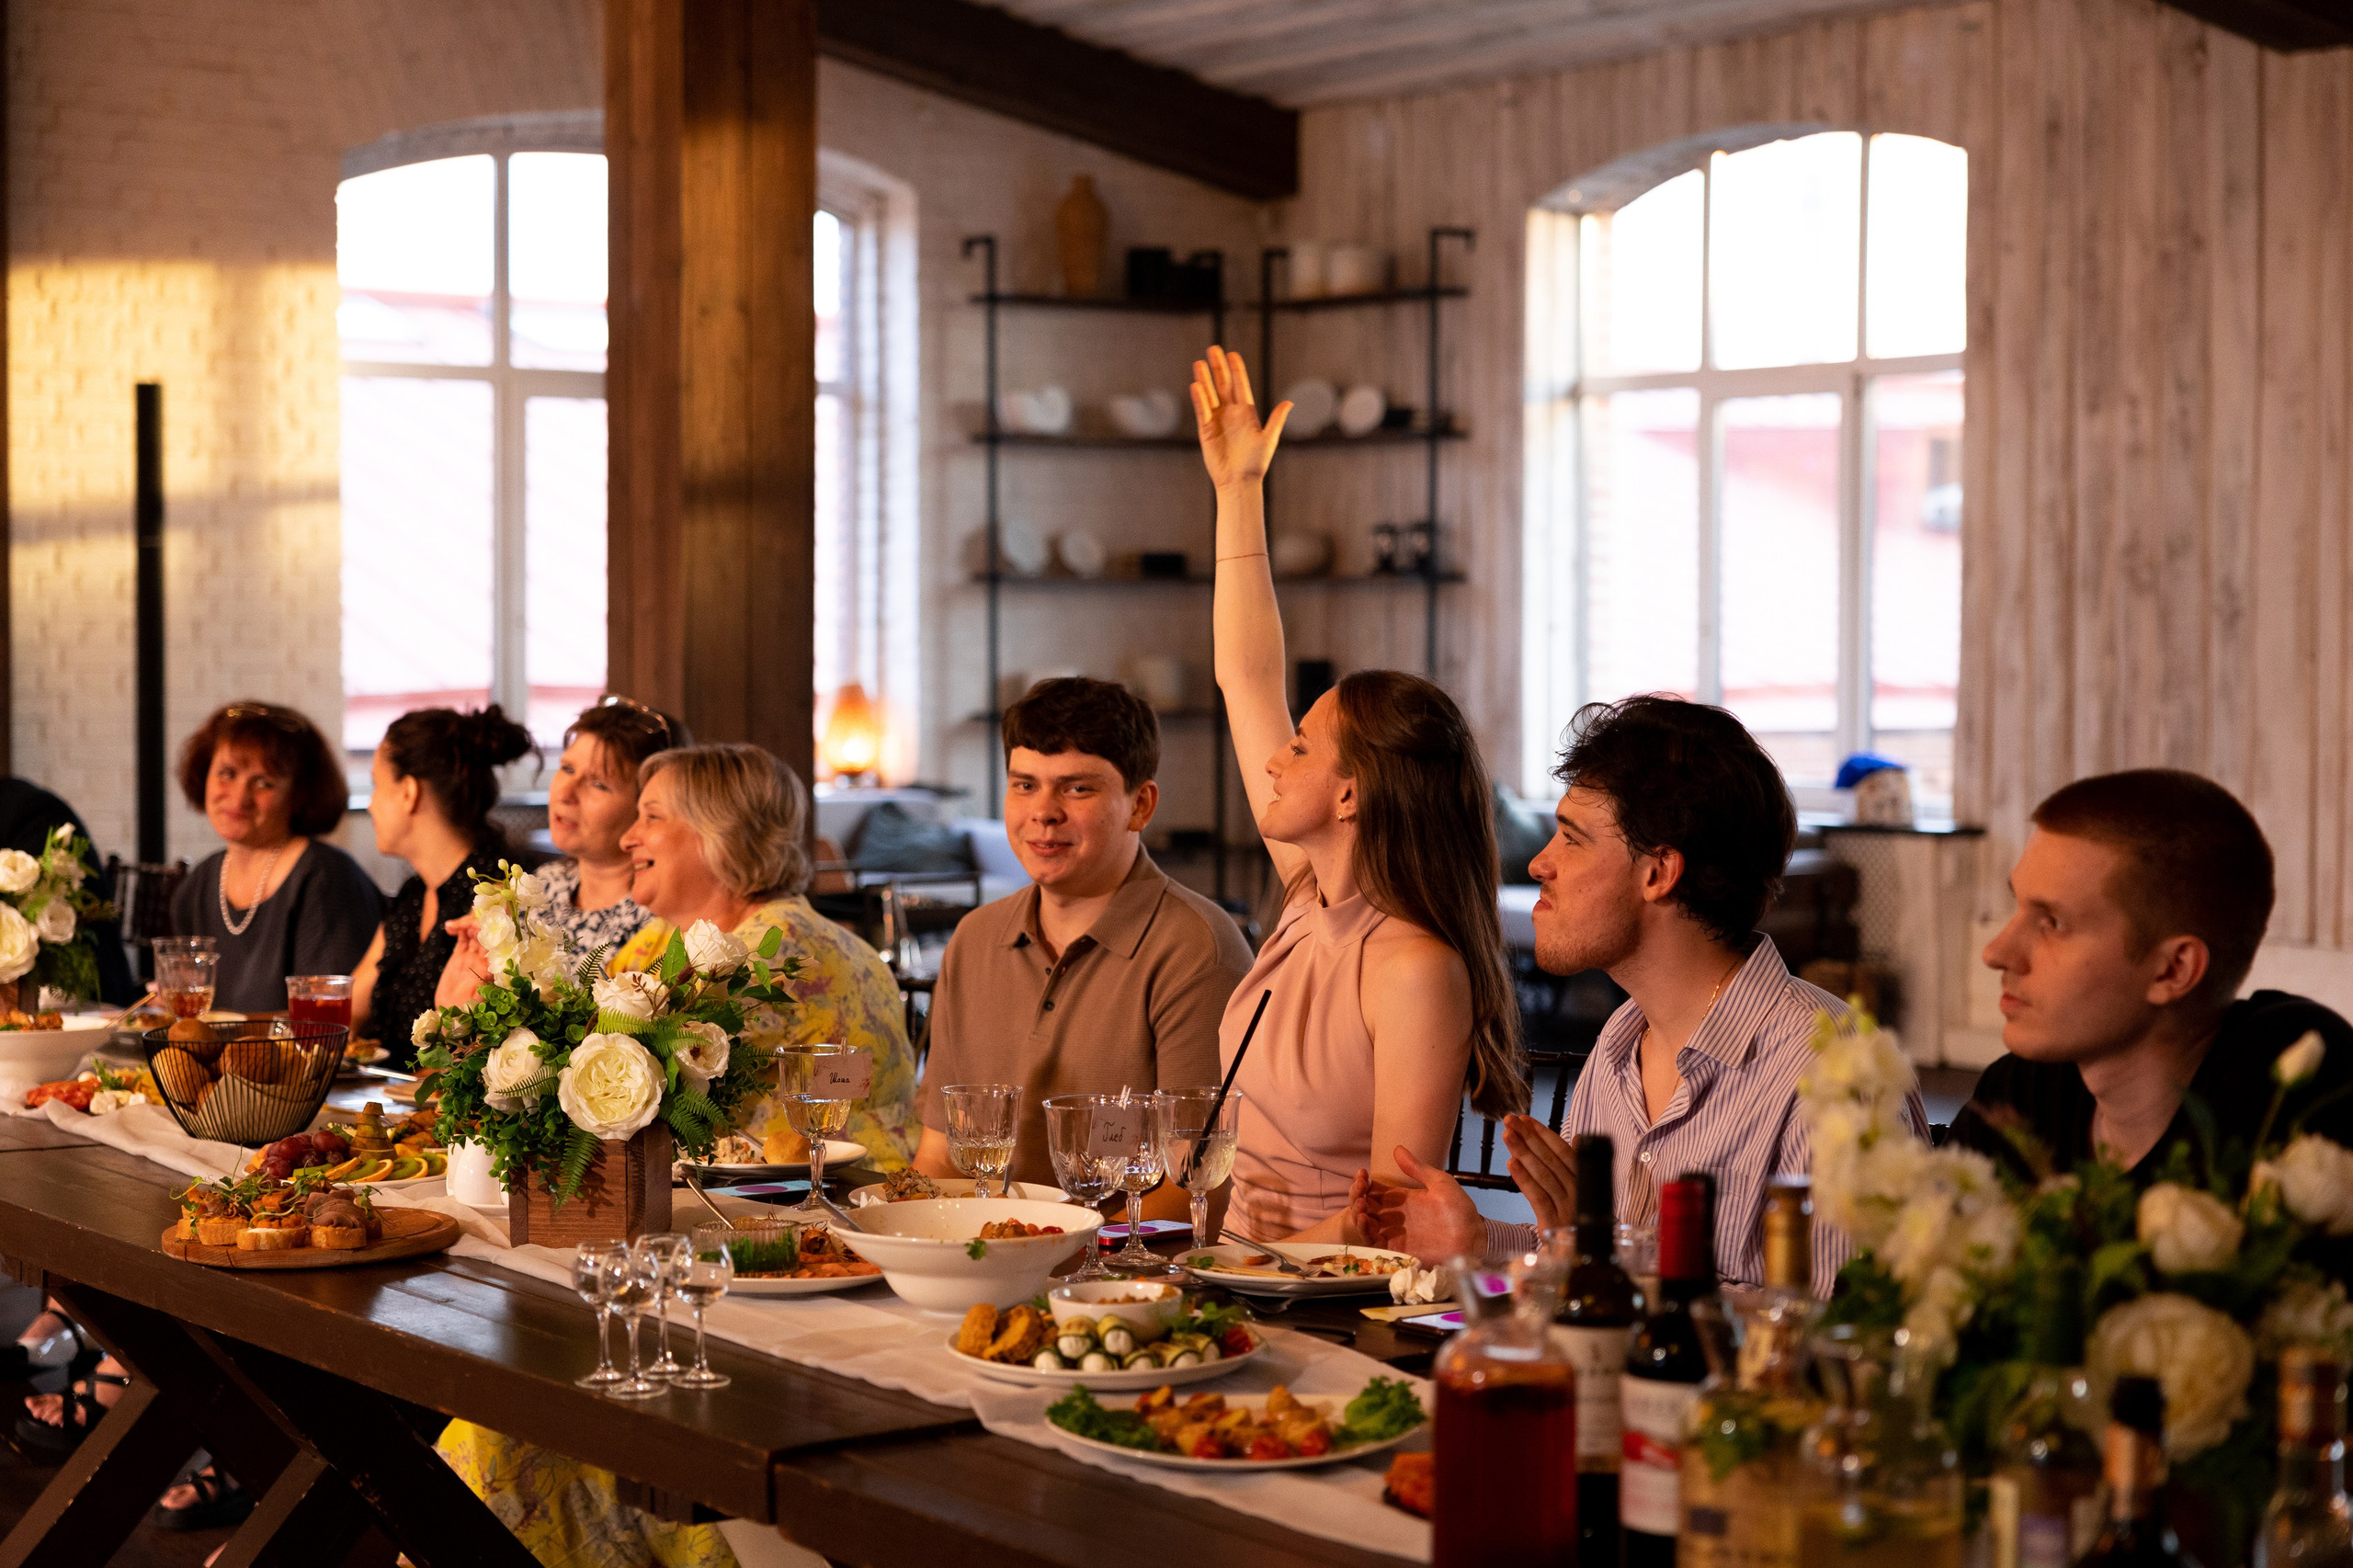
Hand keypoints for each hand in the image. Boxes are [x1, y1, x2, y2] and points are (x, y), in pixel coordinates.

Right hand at [432, 916, 488, 1010]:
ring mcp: (472, 956)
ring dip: (467, 924)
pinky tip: (450, 927)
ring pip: (474, 933)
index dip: (495, 931)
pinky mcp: (459, 956)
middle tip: (468, 923)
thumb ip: (483, 983)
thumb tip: (489, 970)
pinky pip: (462, 938)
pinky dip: (457, 929)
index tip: (486, 925)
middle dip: (480, 923)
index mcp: (494, 966)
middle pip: (487, 934)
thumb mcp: (477, 997)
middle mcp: (485, 958)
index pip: (499, 943)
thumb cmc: (467, 1009)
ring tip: (455, 926)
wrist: (451, 1014)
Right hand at [1190, 344, 1289, 490]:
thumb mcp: (1269, 439)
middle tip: (1212, 349)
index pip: (1240, 385)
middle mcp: (1230, 413)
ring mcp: (1217, 420)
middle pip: (1222, 384)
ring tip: (1199, 362)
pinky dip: (1200, 399)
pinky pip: (1202, 411)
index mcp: (1246, 412)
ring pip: (1210, 395)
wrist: (1240, 482)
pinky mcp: (1206, 431)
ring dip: (1205, 379)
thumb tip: (1289, 402)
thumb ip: (1276, 419)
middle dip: (1218, 367)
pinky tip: (1197, 385)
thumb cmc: (1256, 463)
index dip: (1236, 369)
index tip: (1232, 354)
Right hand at [1350, 1145, 1481, 1264]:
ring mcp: (1394, 1233)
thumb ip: (1418, 1169)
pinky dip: (1365, 1232)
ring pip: (1366, 1224)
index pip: (1374, 1190)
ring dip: (1358, 1213)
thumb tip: (1397, 1149)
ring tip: (1361, 1205)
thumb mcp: (1439, 1183)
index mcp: (1402, 1199)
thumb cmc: (1460, 1208)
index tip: (1361, 1174)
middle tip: (1360, 1188)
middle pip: (1365, 1206)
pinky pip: (1374, 1243)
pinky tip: (1366, 1220)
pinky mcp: (1398, 1249)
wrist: (1473, 1236)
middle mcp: (1394, 1216)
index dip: (1363, 1182)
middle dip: (1357, 1196)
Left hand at [1501, 1114, 1576, 1230]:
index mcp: (1584, 1181)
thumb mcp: (1577, 1192)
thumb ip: (1574, 1165)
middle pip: (1551, 1160)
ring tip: (1506, 1135)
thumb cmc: (1573, 1221)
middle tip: (1509, 1120)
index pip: (1564, 1151)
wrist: (1574, 1259)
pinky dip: (1524, 1179)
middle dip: (1529, 1137)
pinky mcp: (1554, 1224)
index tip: (1525, 1119)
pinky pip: (1538, 1197)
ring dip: (1523, 1152)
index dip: (1544, 1134)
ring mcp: (1568, 1208)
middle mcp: (1578, 1192)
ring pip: (1544, 1175)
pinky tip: (1511, 1164)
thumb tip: (1578, 1137)